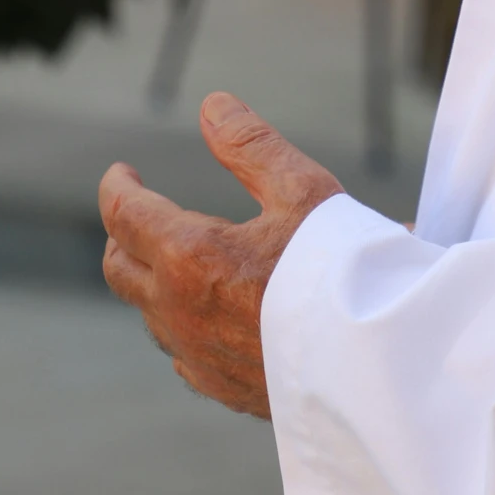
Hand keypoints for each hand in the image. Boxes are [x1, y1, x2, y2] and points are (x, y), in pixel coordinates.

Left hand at [99, 93, 341, 418]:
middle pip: (120, 269)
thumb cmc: (344, 272)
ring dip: (153, 282)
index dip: (117, 186)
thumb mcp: (303, 189)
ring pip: (151, 315)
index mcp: (190, 256)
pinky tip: (208, 318)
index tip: (122, 171)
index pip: (124, 214)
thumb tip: (212, 104)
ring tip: (177, 259)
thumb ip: (251, 144)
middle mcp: (179, 311)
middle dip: (122, 234)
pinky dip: (183, 325)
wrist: (376, 365)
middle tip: (137, 212)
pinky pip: (184, 355)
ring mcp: (197, 357)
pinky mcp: (222, 389)